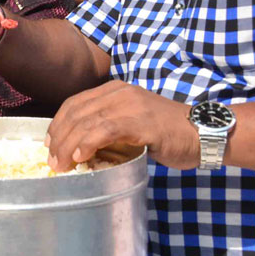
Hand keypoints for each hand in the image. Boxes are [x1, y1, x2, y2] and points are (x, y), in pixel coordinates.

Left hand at [46, 80, 198, 170]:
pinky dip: (88, 143)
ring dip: (68, 145)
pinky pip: (106, 130)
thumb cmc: (168, 134)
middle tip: (52, 161)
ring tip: (61, 165)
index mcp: (114, 91)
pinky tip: (79, 157)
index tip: (49, 145)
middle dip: (58, 138)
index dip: (57, 124)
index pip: (74, 104)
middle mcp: (119, 93)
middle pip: (76, 113)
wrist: (205, 133)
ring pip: (86, 122)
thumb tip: (79, 148)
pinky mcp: (142, 122)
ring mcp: (131, 106)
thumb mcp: (132, 124)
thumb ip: (108, 128)